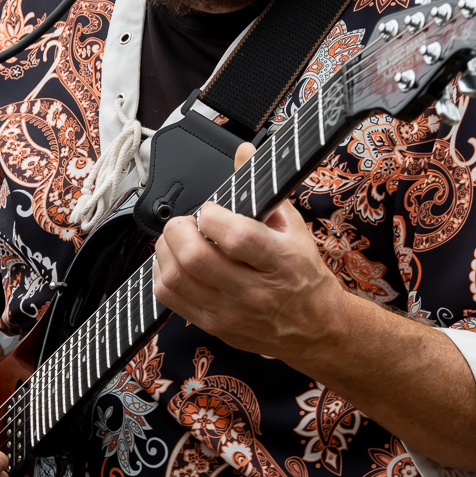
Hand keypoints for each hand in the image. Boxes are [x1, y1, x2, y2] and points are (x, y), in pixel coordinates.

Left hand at [152, 144, 347, 369]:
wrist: (314, 326)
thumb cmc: (302, 273)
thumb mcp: (292, 226)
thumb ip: (262, 188)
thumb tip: (243, 150)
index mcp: (280, 262)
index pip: (236, 238)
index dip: (212, 216)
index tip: (211, 209)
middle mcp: (254, 291)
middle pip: (196, 258)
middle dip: (179, 229)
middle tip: (186, 222)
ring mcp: (230, 313)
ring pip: (176, 279)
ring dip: (166, 249)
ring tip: (178, 238)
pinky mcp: (213, 326)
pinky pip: (168, 298)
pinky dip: (161, 273)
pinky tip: (173, 261)